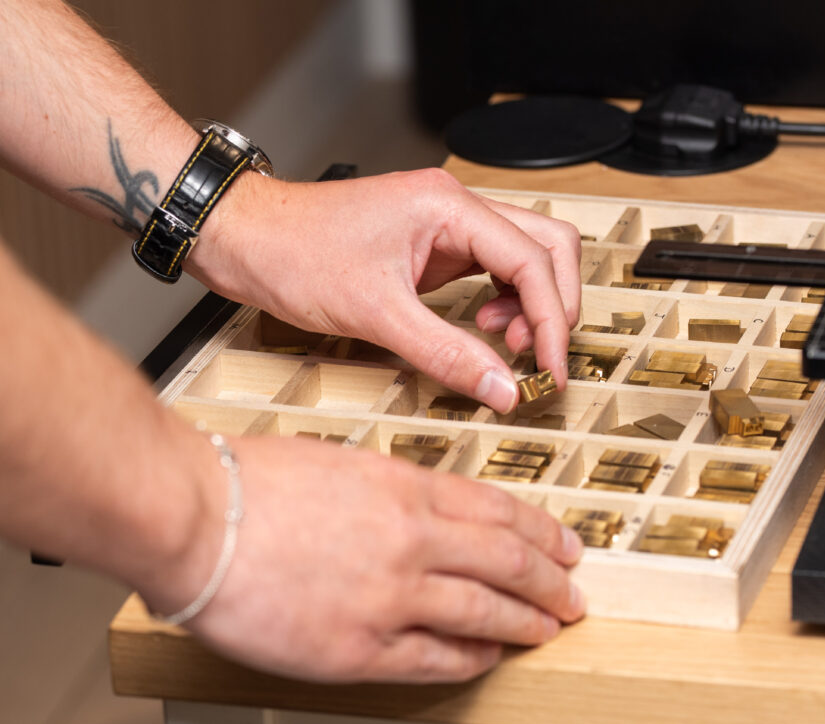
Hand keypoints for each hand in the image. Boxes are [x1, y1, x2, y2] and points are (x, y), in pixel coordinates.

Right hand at [138, 436, 585, 683]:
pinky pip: (435, 659)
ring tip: (551, 627)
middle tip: (574, 592)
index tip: (566, 545)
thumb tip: (431, 510)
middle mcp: (412, 540)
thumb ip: (395, 488)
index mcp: (407, 487)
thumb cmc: (250, 482)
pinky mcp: (358, 646)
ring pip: (485, 611)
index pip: (501, 512)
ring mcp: (390, 596)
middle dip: (552, 581)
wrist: (193, 516)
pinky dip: (472, 659)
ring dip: (527, 620)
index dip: (543, 532)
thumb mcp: (342, 462)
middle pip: (509, 561)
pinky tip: (490, 658)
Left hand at [193, 169, 581, 413]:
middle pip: (548, 246)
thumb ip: (447, 353)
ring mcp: (446, 224)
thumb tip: (501, 388)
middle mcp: (455, 207)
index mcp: (449, 207)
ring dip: (531, 302)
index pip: (533, 261)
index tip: (550, 370)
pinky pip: (493, 267)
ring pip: (526, 255)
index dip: (551, 322)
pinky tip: (484, 325)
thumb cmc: (293, 253)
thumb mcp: (375, 314)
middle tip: (539, 358)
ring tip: (505, 343)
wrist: (243, 237)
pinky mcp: (433, 244)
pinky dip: (504, 300)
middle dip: (554, 305)